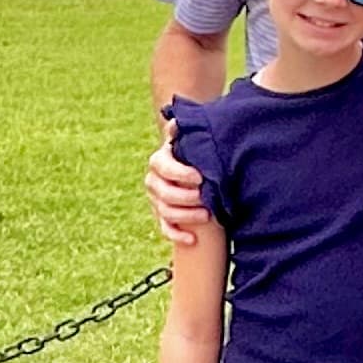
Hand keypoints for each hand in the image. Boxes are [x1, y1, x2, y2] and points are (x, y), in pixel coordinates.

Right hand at [146, 129, 204, 245]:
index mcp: (160, 160)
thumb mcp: (192, 137)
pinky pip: (165, 228)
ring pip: (165, 212)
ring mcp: (157, 200)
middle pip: (164, 193)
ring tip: (207, 215)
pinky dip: (177, 235)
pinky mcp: (163, 216)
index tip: (201, 177)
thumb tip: (176, 122)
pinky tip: (191, 239)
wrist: (195, 165)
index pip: (164, 167)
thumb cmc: (196, 151)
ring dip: (185, 216)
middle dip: (186, 197)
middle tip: (207, 198)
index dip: (181, 173)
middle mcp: (154, 180)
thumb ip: (185, 128)